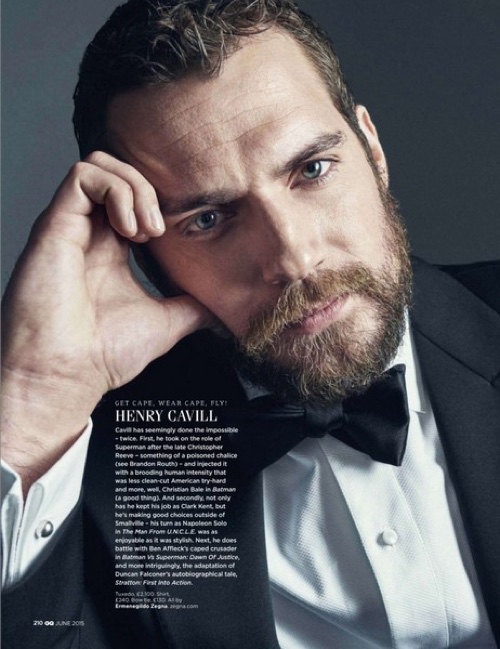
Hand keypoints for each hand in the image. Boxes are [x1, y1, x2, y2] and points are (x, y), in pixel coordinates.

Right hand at [1, 151, 212, 489]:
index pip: (132, 199)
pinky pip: (83, 175)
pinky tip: (129, 229)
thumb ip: (191, 308)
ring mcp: (70, 227)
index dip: (159, 203)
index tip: (174, 236)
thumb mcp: (165, 323)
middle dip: (149, 189)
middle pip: (117, 173)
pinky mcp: (54, 225)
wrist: (66, 376)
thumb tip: (222, 310)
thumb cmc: (103, 355)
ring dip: (135, 188)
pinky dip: (116, 191)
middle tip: (160, 231)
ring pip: (100, 165)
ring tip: (146, 231)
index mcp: (110, 250)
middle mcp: (89, 233)